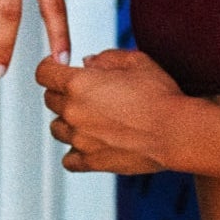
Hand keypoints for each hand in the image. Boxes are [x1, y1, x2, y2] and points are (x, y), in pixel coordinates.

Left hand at [37, 49, 182, 174]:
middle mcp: (73, 111)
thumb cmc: (160, 96)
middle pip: (50, 99)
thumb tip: (88, 62)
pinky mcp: (91, 161)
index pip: (44, 72)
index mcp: (79, 83)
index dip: (50, 67)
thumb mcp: (136, 62)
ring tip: (90, 118)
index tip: (59, 68)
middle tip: (86, 93)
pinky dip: (75, 152)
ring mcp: (80, 139)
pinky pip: (69, 159)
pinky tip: (89, 144)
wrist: (175, 132)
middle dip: (63, 92)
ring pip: (57, 128)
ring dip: (68, 121)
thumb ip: (107, 58)